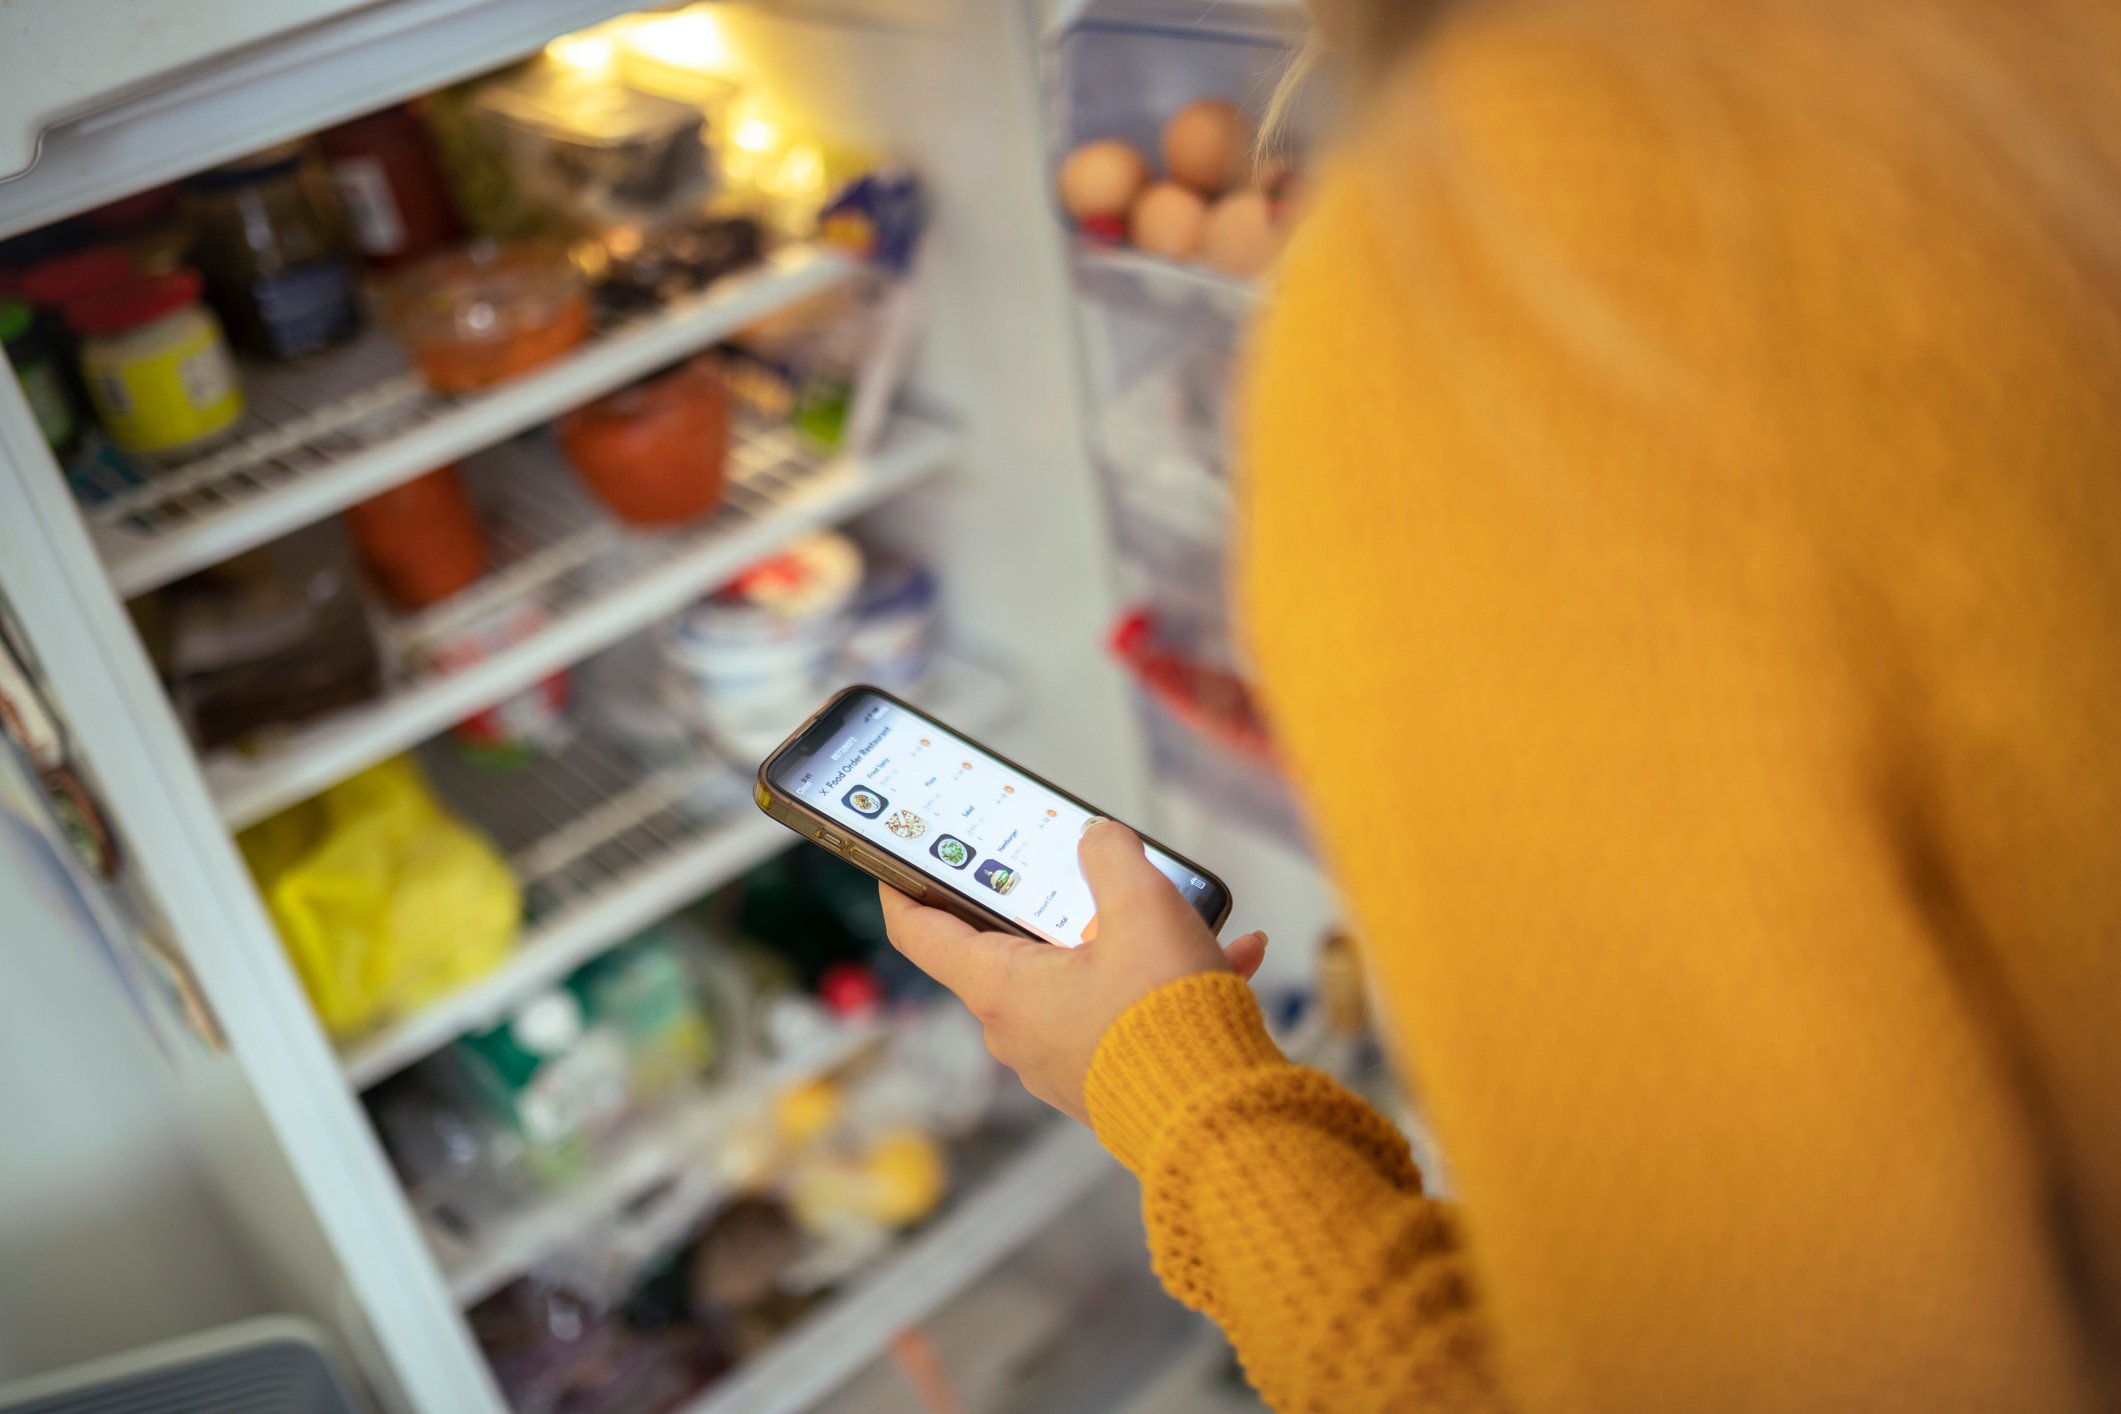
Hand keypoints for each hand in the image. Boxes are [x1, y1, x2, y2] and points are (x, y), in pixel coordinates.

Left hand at [879, 818, 1266, 1122]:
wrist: (1218, 1119)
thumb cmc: (1167, 1021)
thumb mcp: (1142, 906)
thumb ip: (1110, 855)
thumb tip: (1098, 840)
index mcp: (1002, 989)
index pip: (921, 933)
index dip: (902, 888)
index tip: (894, 862)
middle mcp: (1019, 1033)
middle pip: (1010, 949)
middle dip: (1048, 905)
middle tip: (1074, 867)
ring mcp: (1061, 1062)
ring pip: (1082, 979)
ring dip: (1127, 943)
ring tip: (1184, 914)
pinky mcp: (1107, 1081)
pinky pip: (1124, 1015)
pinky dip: (1162, 984)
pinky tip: (1229, 955)